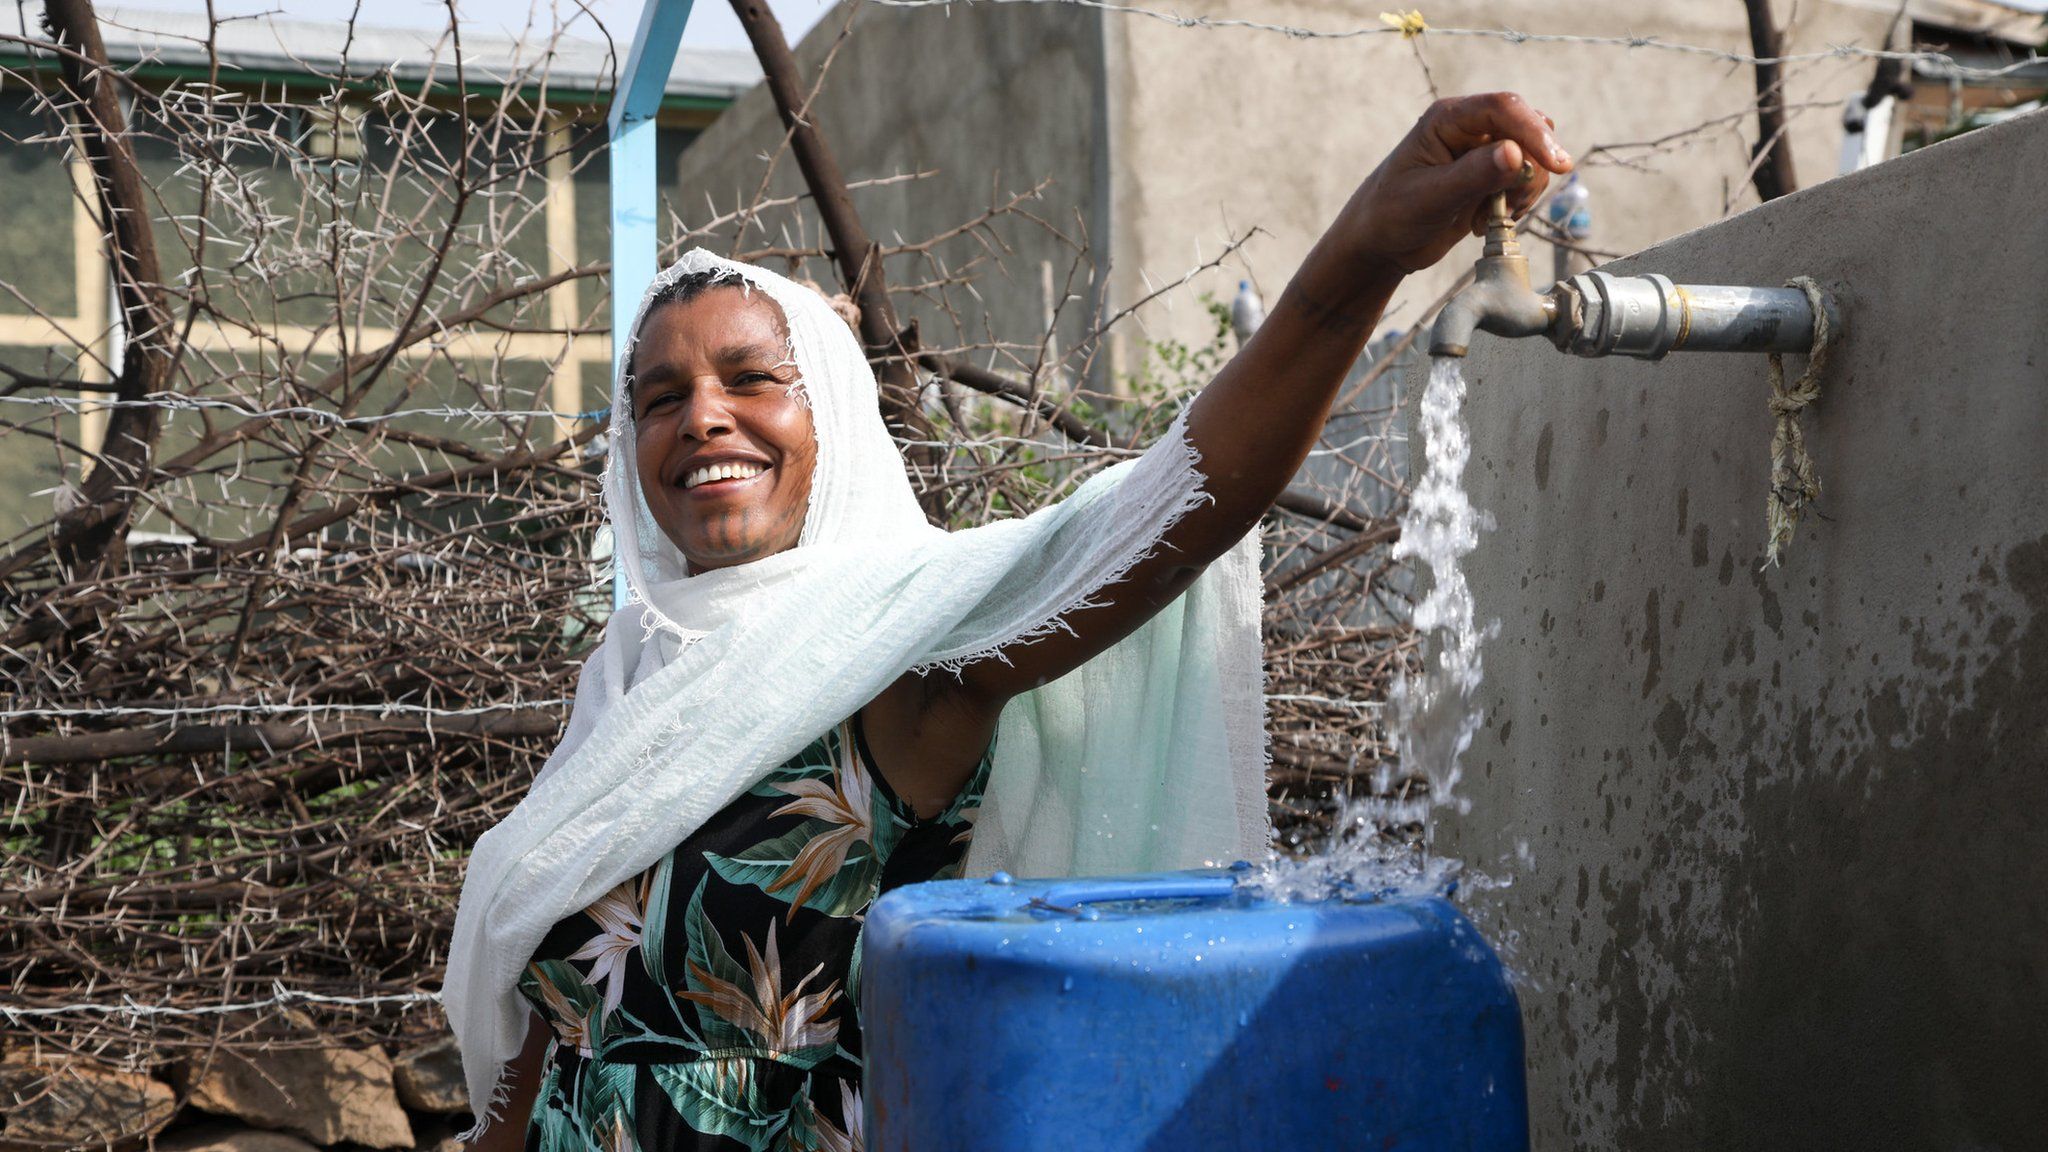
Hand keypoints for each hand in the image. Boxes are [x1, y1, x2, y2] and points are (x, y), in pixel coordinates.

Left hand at [1335, 92, 1573, 277]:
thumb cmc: (1391, 215)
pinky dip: (1518, 202)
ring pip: (1533, 156)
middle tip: (1512, 204)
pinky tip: (1485, 221)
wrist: (1380, 244)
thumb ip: (1472, 175)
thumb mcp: (1429, 198)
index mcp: (1448, 119)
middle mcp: (1470, 127)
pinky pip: (1526, 179)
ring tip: (1488, 217)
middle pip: (1528, 128)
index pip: (1504, 108)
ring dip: (1524, 189)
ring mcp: (1483, 151)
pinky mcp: (1491, 176)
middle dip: (1532, 167)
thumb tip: (1515, 153)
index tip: (1556, 165)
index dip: (1534, 133)